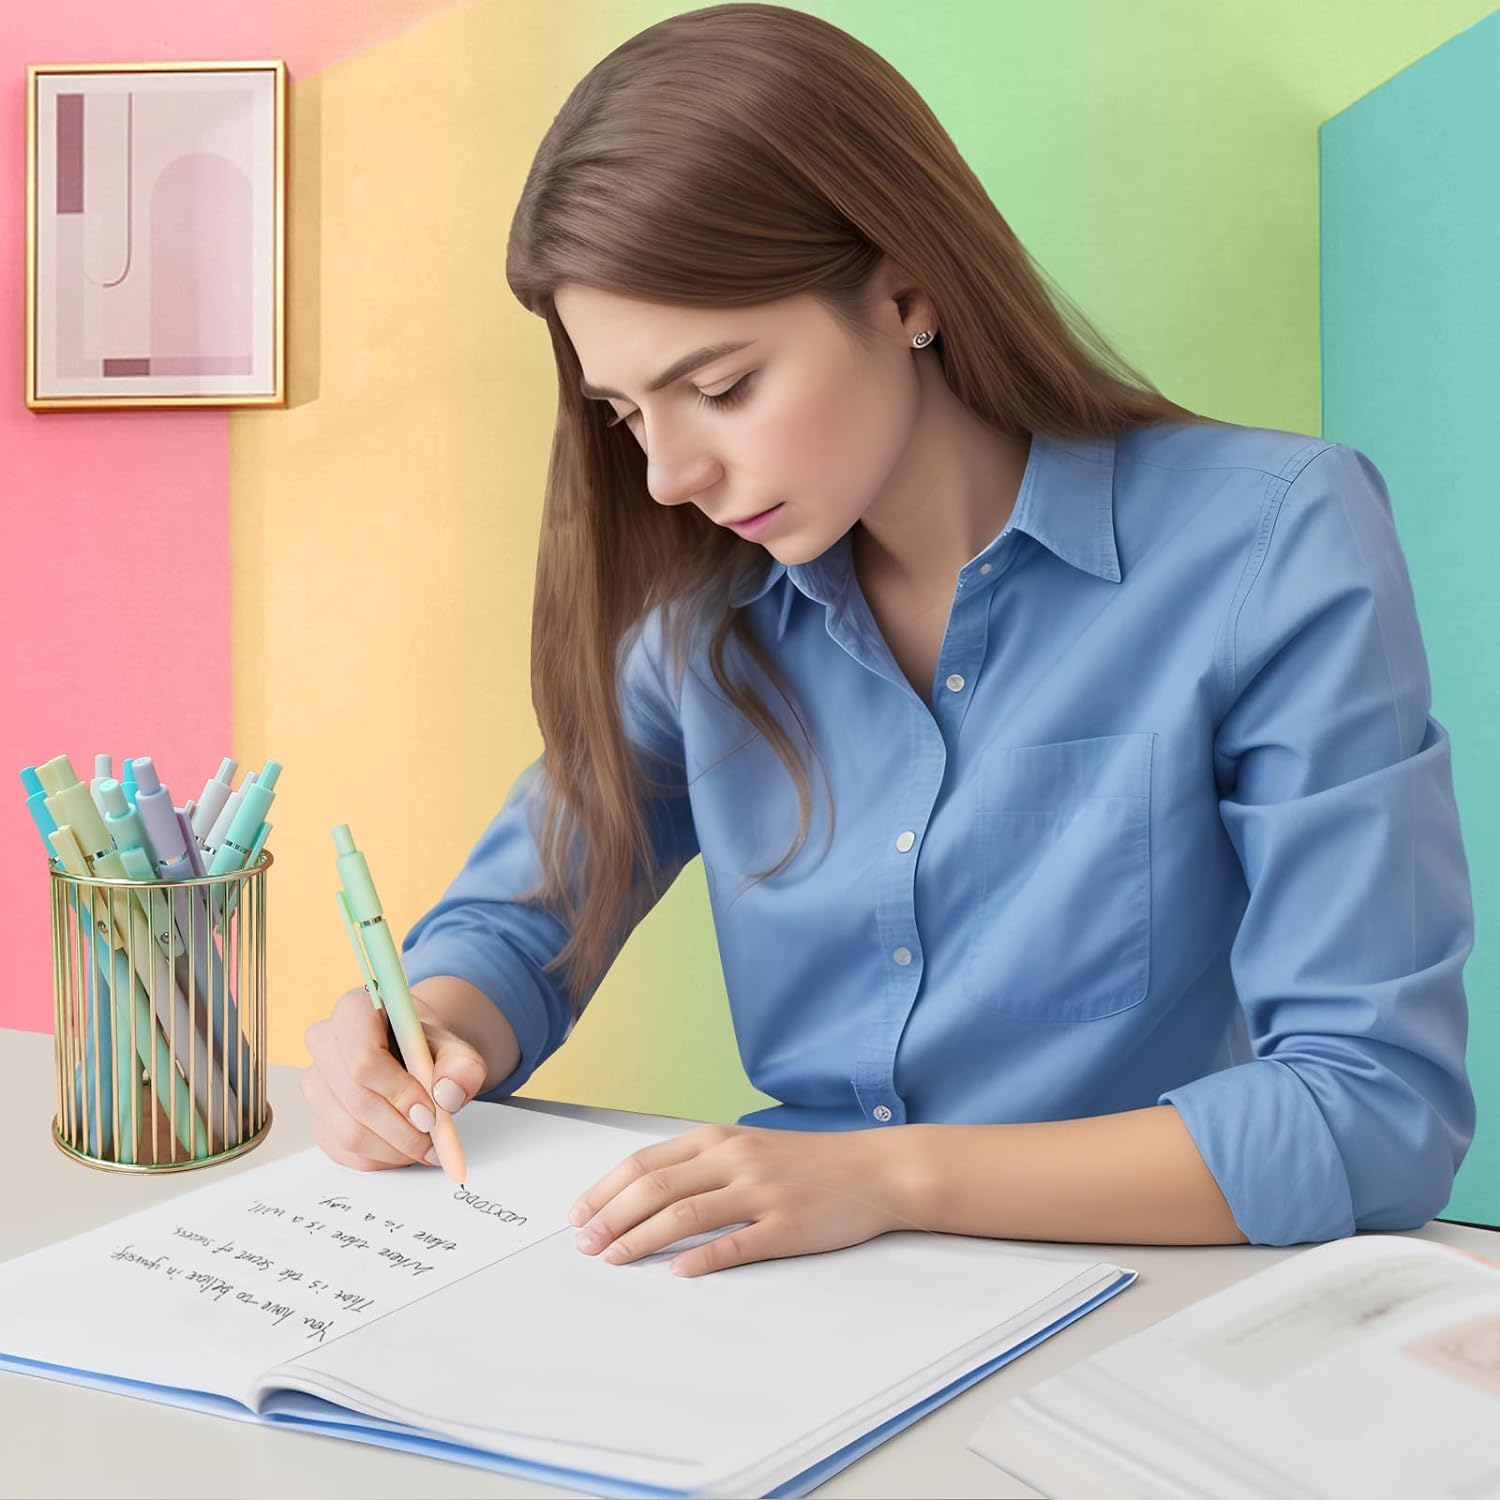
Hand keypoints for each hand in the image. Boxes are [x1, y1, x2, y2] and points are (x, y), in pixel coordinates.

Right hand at [301, 986, 486, 1171]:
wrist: (412, 1057)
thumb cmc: (427, 1048)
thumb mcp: (455, 1049)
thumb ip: (462, 1066)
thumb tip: (448, 1094)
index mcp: (354, 1010)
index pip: (364, 1058)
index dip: (399, 1092)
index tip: (430, 1114)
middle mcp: (324, 1041)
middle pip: (355, 1099)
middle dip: (401, 1129)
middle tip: (434, 1141)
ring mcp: (314, 1081)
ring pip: (347, 1131)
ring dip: (393, 1149)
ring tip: (424, 1147)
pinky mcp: (315, 1115)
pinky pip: (341, 1150)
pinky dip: (378, 1159)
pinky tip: (402, 1150)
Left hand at [567, 1122, 924, 1277]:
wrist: (875, 1170)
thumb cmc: (808, 1163)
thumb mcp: (749, 1147)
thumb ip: (702, 1164)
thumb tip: (644, 1193)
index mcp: (719, 1139)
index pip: (645, 1162)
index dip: (605, 1190)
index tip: (579, 1215)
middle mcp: (734, 1160)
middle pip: (656, 1188)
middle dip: (611, 1218)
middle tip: (585, 1246)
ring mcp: (761, 1192)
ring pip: (686, 1214)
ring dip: (642, 1239)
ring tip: (614, 1260)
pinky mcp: (787, 1225)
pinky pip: (736, 1243)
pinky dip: (702, 1258)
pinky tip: (677, 1273)